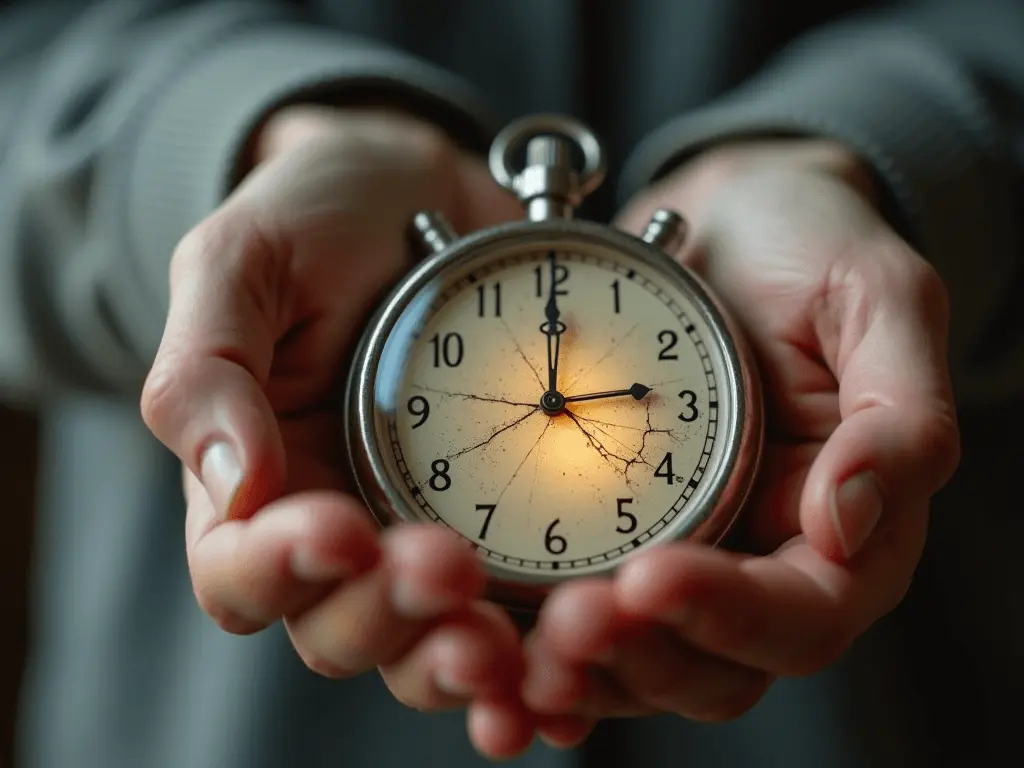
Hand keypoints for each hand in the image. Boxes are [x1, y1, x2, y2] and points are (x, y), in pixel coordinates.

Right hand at [140, 106, 534, 758]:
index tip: (336, 528)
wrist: (421, 189)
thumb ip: (208, 368)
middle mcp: (339, 520)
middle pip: (342, 627)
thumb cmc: (317, 218)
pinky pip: (517, 609)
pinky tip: (568, 667)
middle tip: (446, 572)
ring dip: (462, 658)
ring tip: (504, 645)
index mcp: (259, 478)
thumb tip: (234, 487)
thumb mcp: (243, 261)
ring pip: (428, 639)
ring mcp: (426, 527)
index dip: (279, 570)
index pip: (240, 569)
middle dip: (389, 618)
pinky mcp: (510, 520)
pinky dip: (537, 652)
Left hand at [521, 139, 960, 735]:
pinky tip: (492, 639)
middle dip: (641, 657)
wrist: (725, 216)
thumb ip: (898, 414)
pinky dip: (539, 643)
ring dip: (583, 667)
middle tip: (569, 623)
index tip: (650, 579)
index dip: (731, 615)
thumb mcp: (877, 300)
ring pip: (643, 657)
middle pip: (714, 664)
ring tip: (522, 649)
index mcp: (843, 521)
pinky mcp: (615, 528)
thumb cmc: (810, 248)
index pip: (804, 613)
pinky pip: (585, 609)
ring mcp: (688, 546)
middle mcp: (765, 553)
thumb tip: (849, 526)